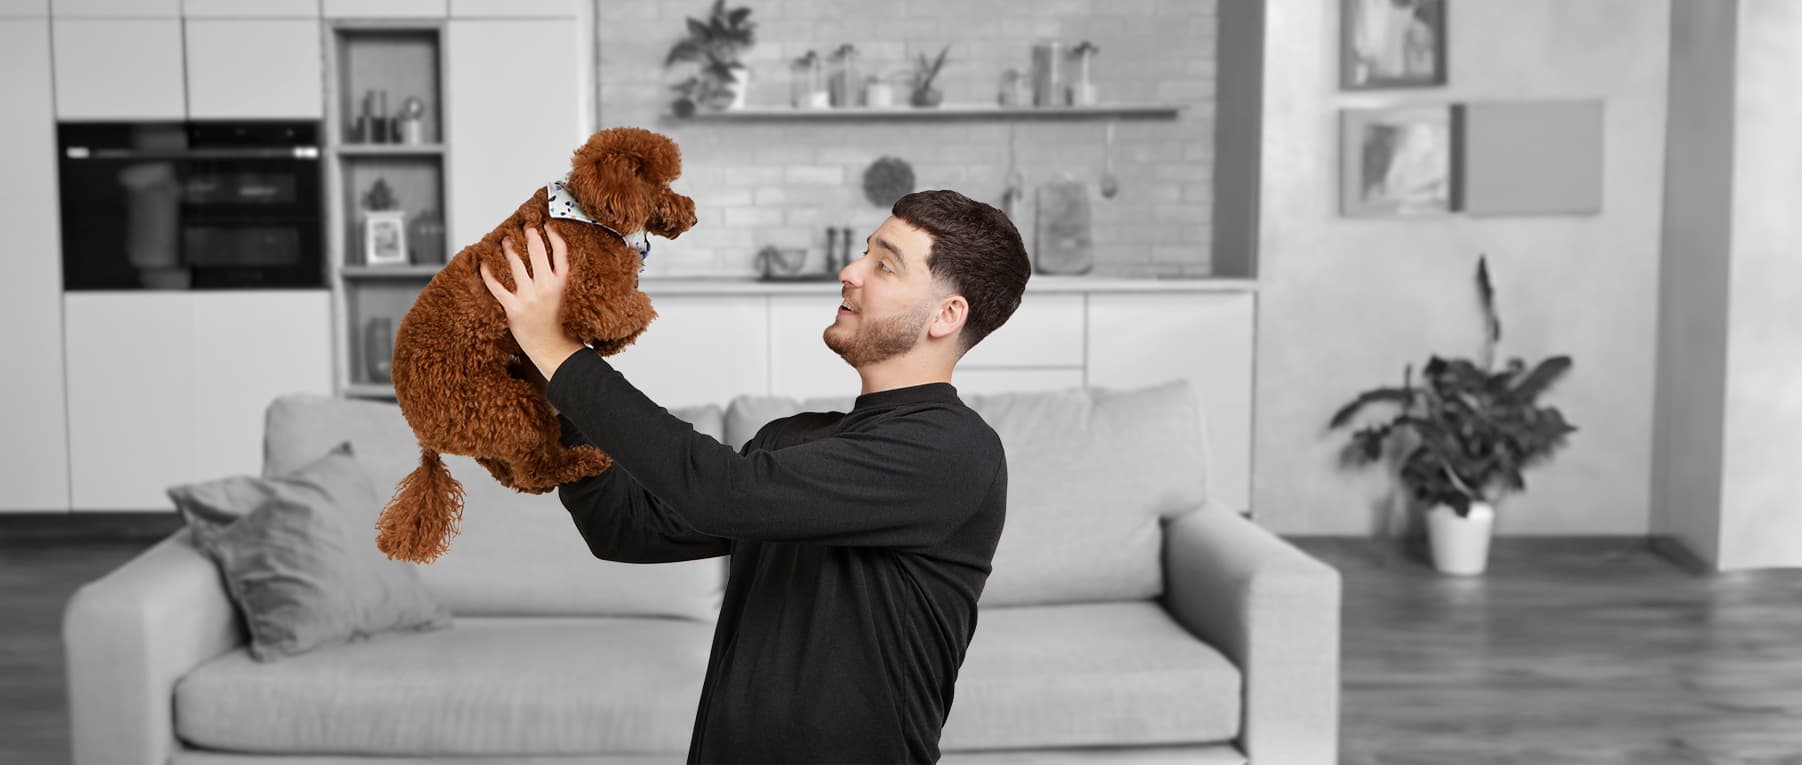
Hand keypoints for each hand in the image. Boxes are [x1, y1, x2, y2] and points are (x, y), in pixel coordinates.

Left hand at [480, 226, 583, 379]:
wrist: (552, 348)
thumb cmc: (561, 324)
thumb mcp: (568, 296)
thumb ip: (562, 277)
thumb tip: (553, 257)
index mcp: (563, 283)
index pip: (560, 251)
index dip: (553, 235)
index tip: (546, 225)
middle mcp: (546, 287)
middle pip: (537, 251)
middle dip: (529, 235)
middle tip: (525, 227)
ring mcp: (529, 297)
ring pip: (515, 263)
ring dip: (509, 248)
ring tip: (506, 240)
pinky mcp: (513, 308)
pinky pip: (496, 286)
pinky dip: (488, 273)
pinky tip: (483, 263)